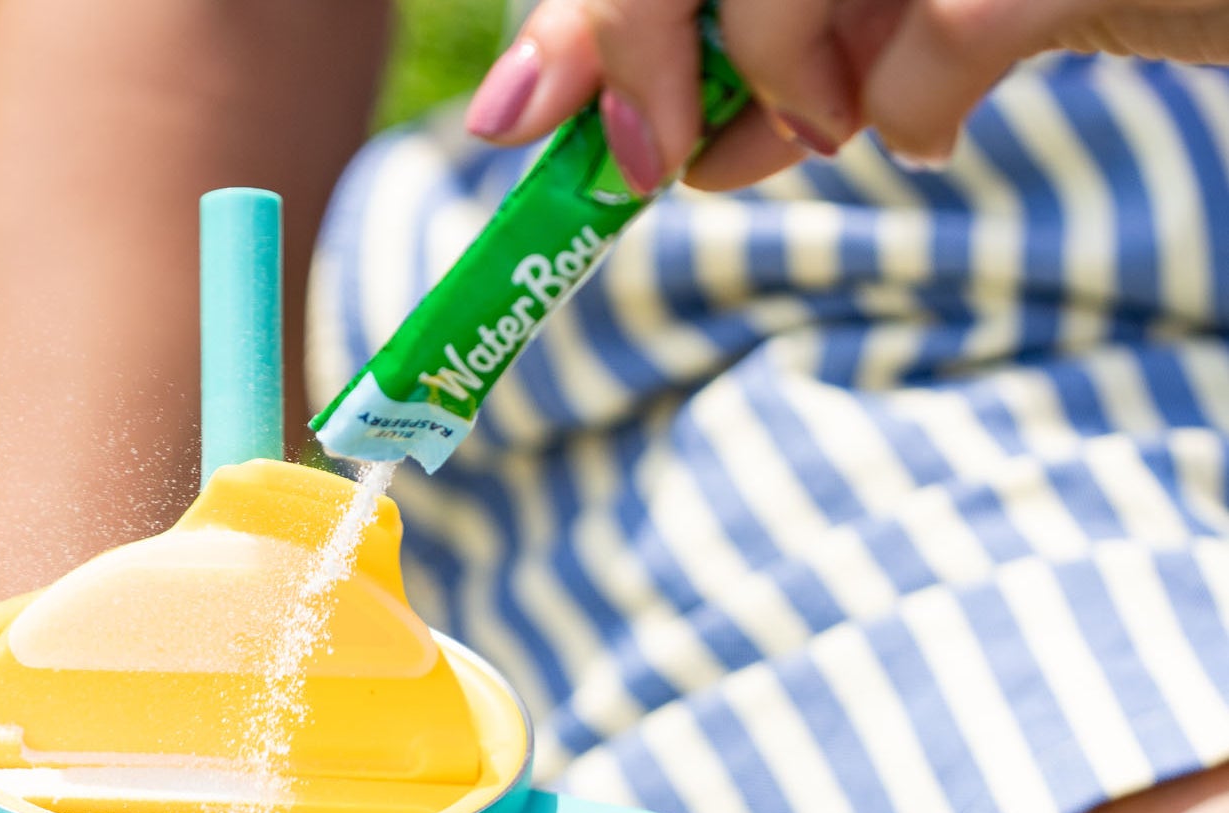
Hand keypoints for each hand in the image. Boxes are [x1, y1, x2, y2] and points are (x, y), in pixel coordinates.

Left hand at [466, 0, 1228, 190]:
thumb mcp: (882, 26)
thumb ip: (774, 67)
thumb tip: (676, 155)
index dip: (577, 14)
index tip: (513, 117)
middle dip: (633, 42)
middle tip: (655, 154)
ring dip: (789, 79)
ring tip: (840, 115)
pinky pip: (930, 38)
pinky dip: (914, 108)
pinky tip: (945, 118)